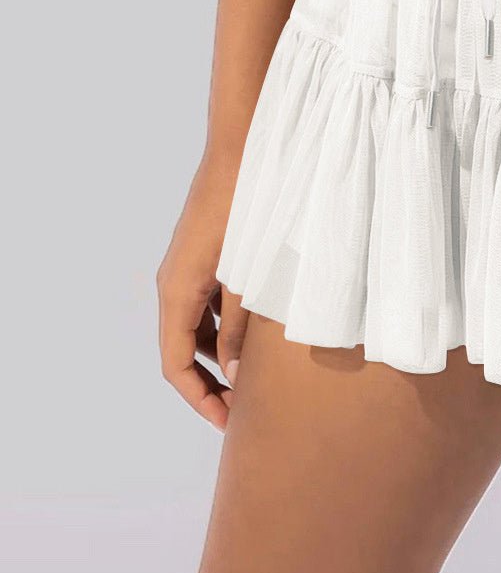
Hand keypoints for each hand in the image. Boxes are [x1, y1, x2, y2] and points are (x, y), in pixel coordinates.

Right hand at [156, 153, 248, 431]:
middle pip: (183, 350)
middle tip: (245, 410)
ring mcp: (186, 268)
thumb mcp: (249, 275)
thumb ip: (241, 327)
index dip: (200, 398)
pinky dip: (225, 327)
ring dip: (218, 356)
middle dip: (209, 384)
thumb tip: (235, 374)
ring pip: (195, 327)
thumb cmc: (249, 207)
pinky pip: (206, 304)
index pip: (177, 364)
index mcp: (177, 292)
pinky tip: (256, 335)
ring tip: (254, 380)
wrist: (241, 149)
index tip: (229, 423)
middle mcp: (173, 283)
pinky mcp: (203, 255)